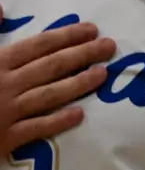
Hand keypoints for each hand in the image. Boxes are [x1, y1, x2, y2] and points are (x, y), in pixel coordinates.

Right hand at [0, 2, 115, 156]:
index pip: (38, 45)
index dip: (67, 36)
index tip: (91, 29)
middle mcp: (4, 85)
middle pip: (51, 67)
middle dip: (83, 54)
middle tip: (110, 46)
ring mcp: (5, 113)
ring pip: (49, 95)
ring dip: (78, 84)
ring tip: (102, 74)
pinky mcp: (3, 139)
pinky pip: (35, 129)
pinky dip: (58, 121)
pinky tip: (79, 114)